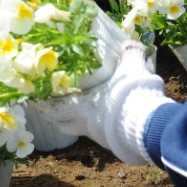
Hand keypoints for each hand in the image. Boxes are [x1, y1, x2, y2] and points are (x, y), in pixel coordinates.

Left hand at [32, 41, 173, 164]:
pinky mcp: (114, 143)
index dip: (42, 101)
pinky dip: (100, 126)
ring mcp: (99, 136)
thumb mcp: (131, 65)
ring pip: (80, 129)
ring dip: (78, 120)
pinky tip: (108, 116)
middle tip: (57, 100)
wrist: (150, 126)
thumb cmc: (132, 94)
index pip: (51, 107)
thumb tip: (131, 43)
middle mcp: (85, 125)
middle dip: (57, 113)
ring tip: (85, 107)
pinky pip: (100, 135)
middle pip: (62, 123)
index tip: (36, 94)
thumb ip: (130, 52)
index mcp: (80, 107)